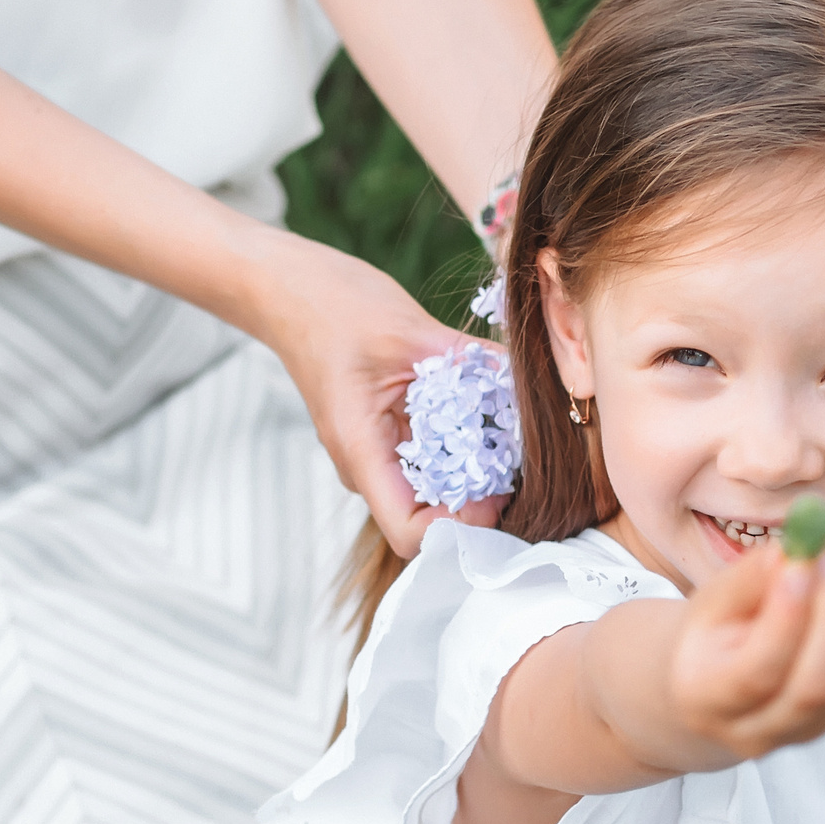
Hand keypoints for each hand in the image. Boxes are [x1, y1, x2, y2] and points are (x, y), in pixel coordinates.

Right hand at [255, 232, 506, 555]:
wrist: (290, 289)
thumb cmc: (332, 306)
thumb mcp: (412, 331)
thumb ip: (473, 362)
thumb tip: (534, 383)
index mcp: (361, 451)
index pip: (411, 534)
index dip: (460, 528)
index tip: (500, 491)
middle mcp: (367, 464)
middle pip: (429, 517)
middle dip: (477, 498)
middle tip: (521, 462)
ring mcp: (376, 452)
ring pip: (433, 487)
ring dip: (473, 469)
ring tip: (508, 436)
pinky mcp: (387, 433)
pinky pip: (431, 455)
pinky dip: (461, 443)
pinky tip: (486, 413)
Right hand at [660, 519, 824, 763]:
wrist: (721, 683)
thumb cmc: (712, 637)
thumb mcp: (711, 603)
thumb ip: (748, 580)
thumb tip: (797, 549)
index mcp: (708, 700)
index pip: (757, 673)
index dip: (786, 618)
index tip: (803, 561)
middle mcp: (759, 729)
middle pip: (814, 684)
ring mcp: (809, 730)